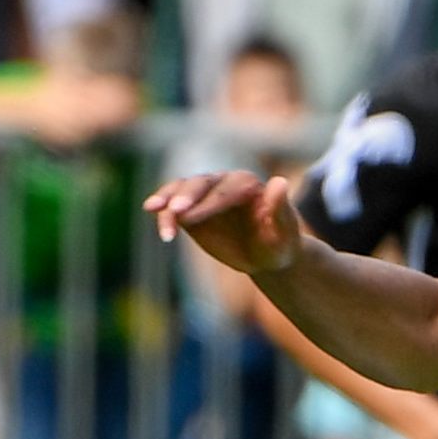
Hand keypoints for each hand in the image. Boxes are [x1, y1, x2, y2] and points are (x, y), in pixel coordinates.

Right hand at [146, 170, 303, 273]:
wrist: (266, 255)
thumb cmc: (278, 244)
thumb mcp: (284, 232)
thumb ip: (280, 209)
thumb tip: (280, 182)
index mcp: (247, 184)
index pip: (225, 190)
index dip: (208, 203)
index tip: (190, 217)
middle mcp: (223, 182)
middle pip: (200, 184)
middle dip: (185, 196)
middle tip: (174, 212)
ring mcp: (205, 194)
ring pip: (181, 190)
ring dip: (167, 200)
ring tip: (153, 211)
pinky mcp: (191, 208)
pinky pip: (172, 207)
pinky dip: (163, 214)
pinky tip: (158, 224)